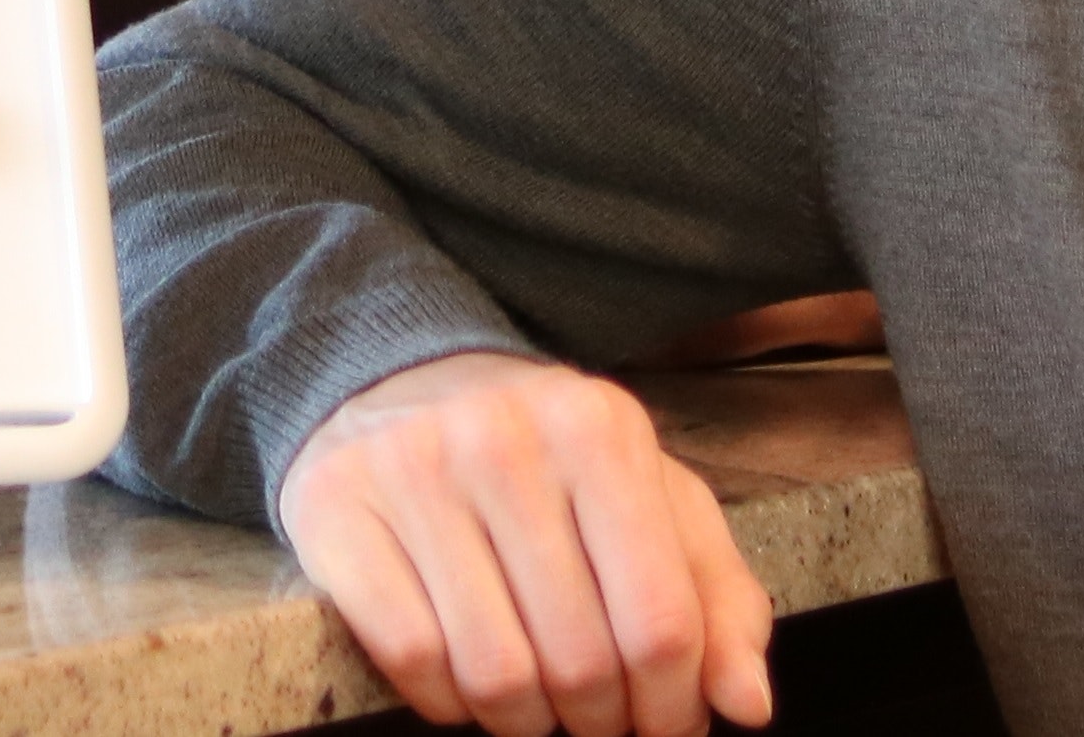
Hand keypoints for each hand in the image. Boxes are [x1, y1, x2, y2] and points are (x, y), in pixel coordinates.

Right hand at [276, 350, 777, 735]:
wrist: (396, 381)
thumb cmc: (546, 460)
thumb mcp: (649, 499)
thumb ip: (716, 597)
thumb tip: (747, 705)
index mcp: (600, 429)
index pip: (661, 621)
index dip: (674, 706)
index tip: (666, 725)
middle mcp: (504, 438)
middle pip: (581, 661)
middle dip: (600, 722)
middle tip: (597, 721)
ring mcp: (412, 471)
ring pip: (495, 674)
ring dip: (524, 722)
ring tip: (535, 707)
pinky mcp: (337, 510)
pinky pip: (411, 660)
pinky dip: (447, 703)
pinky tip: (463, 684)